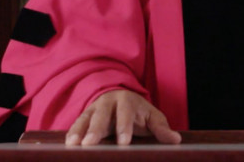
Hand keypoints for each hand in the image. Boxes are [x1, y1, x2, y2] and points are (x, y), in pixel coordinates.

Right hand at [65, 89, 180, 145]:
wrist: (120, 98)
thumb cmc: (139, 112)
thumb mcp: (152, 117)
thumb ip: (161, 129)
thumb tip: (176, 140)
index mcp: (127, 100)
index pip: (125, 113)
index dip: (124, 127)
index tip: (123, 143)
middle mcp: (108, 102)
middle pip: (101, 115)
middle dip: (96, 130)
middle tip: (89, 144)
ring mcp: (94, 108)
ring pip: (85, 119)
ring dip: (79, 131)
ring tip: (73, 145)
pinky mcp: (84, 117)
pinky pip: (77, 124)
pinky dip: (72, 133)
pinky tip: (68, 145)